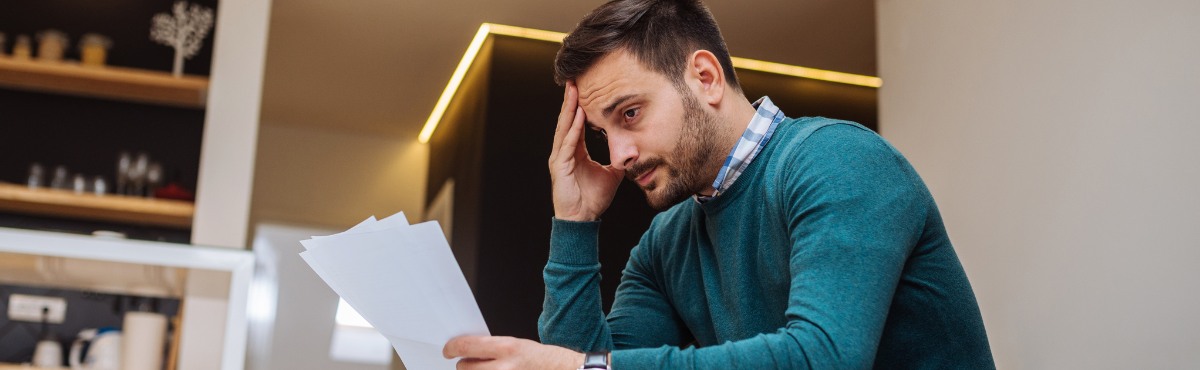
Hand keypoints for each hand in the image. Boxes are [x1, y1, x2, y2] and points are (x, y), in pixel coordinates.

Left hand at [443, 335, 580, 369]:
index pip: (465, 346)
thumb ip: (490, 347)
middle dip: (465, 364)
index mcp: (506, 348)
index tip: (448, 350)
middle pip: (464, 367)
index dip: (452, 348)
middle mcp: (503, 368)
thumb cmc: (539, 359)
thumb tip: (466, 349)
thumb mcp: (516, 344)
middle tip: (472, 362)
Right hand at [549, 82, 623, 220]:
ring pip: (565, 127)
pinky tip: (577, 115)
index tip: (585, 88)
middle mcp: (565, 151)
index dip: (579, 106)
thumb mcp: (612, 175)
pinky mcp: (559, 166)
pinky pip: (567, 143)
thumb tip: (633, 151)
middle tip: (574, 80)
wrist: (583, 219)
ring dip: (569, 108)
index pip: (576, 123)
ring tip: (573, 90)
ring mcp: (560, 157)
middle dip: (571, 100)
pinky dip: (573, 128)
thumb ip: (618, 161)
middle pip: (567, 120)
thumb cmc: (593, 199)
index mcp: (575, 151)